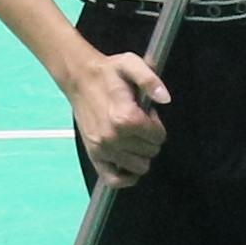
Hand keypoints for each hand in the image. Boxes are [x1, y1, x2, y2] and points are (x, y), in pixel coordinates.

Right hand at [68, 48, 169, 181]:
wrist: (80, 79)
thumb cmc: (108, 72)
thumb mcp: (131, 64)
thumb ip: (150, 79)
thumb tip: (165, 98)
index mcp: (125, 117)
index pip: (158, 136)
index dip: (157, 124)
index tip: (147, 113)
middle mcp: (113, 137)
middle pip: (150, 152)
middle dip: (150, 138)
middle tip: (138, 123)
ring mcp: (102, 149)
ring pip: (139, 167)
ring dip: (140, 154)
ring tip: (130, 135)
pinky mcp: (94, 155)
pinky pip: (114, 180)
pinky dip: (125, 177)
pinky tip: (129, 163)